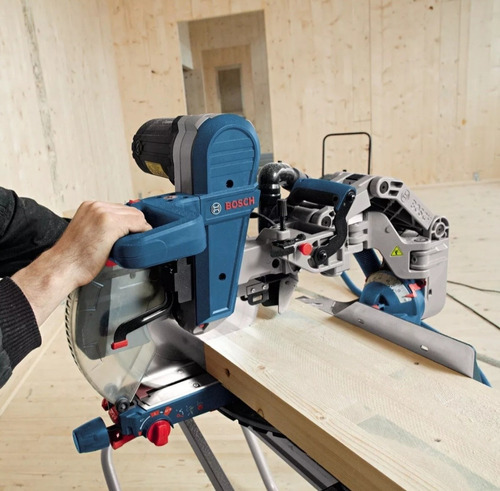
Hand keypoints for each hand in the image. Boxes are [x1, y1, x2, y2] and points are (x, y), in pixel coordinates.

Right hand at [12, 201, 150, 324]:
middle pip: (131, 211)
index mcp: (90, 207)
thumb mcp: (89, 232)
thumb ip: (104, 226)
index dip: (131, 222)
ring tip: (135, 242)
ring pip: (136, 216)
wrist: (62, 267)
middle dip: (137, 225)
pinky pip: (137, 224)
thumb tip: (122, 229)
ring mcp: (103, 214)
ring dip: (139, 229)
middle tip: (137, 238)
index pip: (121, 209)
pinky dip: (141, 232)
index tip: (133, 231)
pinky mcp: (111, 224)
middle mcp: (96, 207)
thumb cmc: (74, 257)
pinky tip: (137, 242)